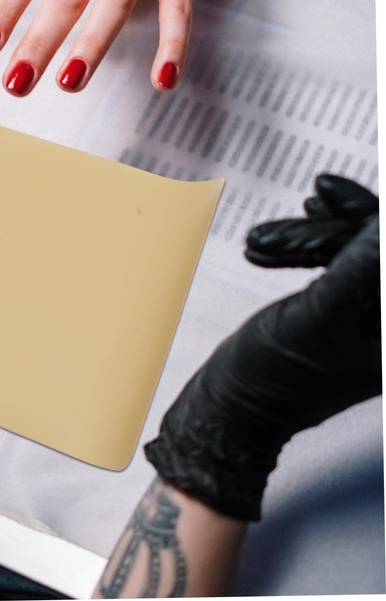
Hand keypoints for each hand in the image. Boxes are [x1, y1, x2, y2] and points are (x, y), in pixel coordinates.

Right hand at [144, 180, 380, 520]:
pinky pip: (334, 264)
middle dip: (335, 227)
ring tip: (264, 240)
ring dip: (308, 238)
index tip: (331, 192)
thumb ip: (357, 268)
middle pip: (377, 249)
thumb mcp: (318, 318)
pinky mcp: (343, 312)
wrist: (230, 408)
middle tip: (304, 206)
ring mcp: (370, 320)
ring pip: (354, 251)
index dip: (369, 217)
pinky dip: (300, 251)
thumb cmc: (271, 380)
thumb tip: (381, 223)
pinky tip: (271, 244)